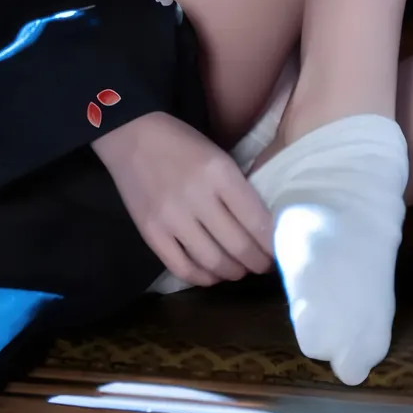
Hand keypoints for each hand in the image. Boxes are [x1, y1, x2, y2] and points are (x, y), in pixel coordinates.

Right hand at [92, 112, 274, 286]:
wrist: (132, 135)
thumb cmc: (182, 142)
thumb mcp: (219, 156)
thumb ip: (239, 189)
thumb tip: (263, 228)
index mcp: (220, 173)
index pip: (257, 220)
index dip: (273, 243)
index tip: (280, 250)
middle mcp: (198, 198)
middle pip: (238, 246)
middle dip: (258, 262)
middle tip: (264, 265)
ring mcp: (172, 218)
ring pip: (213, 261)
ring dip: (233, 272)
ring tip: (240, 270)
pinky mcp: (151, 232)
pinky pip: (181, 267)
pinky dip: (202, 277)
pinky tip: (212, 274)